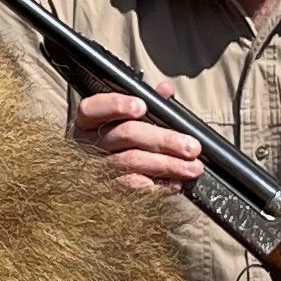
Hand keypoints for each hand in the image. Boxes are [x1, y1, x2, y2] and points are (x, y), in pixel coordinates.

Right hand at [71, 88, 206, 196]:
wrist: (91, 182)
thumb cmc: (115, 139)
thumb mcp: (126, 118)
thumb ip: (147, 102)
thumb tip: (166, 89)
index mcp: (89, 121)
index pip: (94, 108)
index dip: (116, 105)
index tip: (142, 107)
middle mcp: (88, 143)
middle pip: (125, 135)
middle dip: (163, 139)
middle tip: (191, 147)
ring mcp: (95, 167)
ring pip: (132, 163)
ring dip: (167, 165)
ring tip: (193, 167)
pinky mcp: (105, 190)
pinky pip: (132, 188)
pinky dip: (157, 186)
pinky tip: (175, 183)